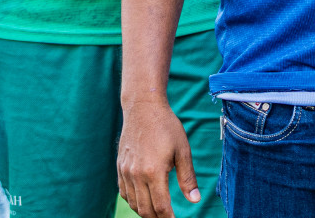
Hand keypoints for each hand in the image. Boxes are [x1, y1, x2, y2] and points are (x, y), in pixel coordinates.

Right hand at [117, 97, 200, 217]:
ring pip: (133, 203)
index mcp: (154, 171)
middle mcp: (136, 174)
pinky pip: (124, 193)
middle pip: (145, 210)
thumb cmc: (166, 126)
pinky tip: (143, 199)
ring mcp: (125, 171)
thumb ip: (187, 178)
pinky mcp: (120, 167)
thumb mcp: (183, 150)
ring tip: (158, 212)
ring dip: (145, 211)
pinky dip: (133, 201)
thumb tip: (195, 200)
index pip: (161, 207)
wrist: (143, 107)